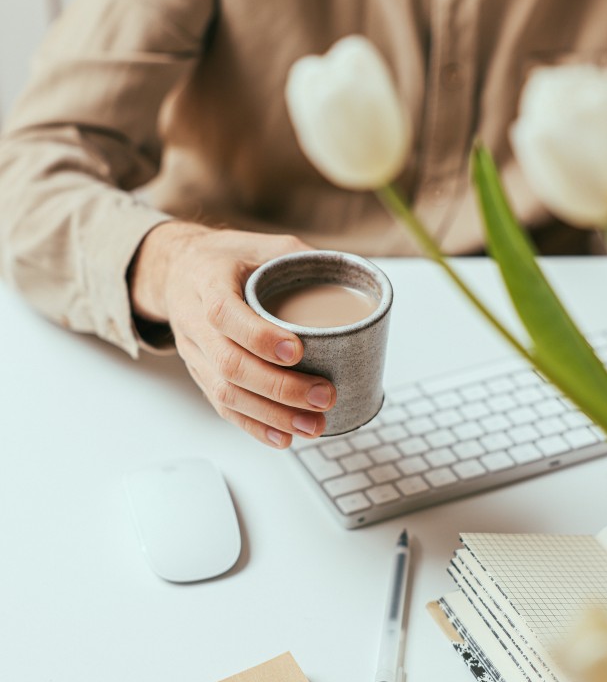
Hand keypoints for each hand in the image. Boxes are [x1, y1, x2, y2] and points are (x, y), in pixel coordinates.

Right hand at [128, 221, 335, 446]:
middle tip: (324, 396)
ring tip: (313, 425)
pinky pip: (223, 408)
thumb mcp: (261, 243)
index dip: (259, 337)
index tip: (297, 351)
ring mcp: (195, 352)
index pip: (225, 313)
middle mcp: (195, 320)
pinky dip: (255, 426)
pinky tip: (284, 438)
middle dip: (280, 387)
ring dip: (272, 415)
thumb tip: (352, 272)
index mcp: (208, 280)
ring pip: (226, 393)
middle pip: (230, 364)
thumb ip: (300, 256)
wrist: (179, 271)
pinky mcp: (201, 375)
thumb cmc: (226, 258)